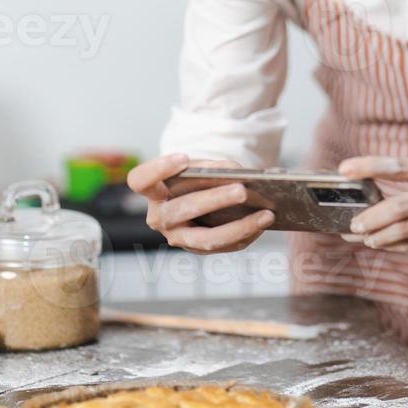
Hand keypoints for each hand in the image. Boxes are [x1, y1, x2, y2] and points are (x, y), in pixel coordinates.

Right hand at [127, 153, 273, 253]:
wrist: (194, 197)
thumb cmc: (195, 177)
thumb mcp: (199, 167)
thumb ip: (212, 168)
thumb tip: (241, 175)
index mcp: (152, 191)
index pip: (141, 180)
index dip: (158, 170)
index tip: (184, 158)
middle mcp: (159, 217)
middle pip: (181, 210)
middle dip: (215, 200)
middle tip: (243, 190)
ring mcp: (176, 237)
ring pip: (205, 238)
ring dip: (238, 227)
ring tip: (266, 214)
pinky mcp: (196, 249)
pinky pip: (222, 247)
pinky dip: (246, 235)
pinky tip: (264, 223)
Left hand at [336, 155, 407, 260]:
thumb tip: (368, 194)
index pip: (399, 165)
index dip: (369, 166)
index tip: (343, 169)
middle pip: (399, 207)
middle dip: (370, 217)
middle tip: (351, 223)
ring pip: (405, 231)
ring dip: (377, 236)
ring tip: (362, 237)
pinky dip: (394, 245)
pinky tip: (380, 244)